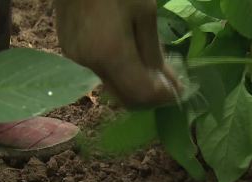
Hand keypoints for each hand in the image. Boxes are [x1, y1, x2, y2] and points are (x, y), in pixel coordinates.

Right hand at [54, 0, 178, 106]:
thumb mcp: (144, 12)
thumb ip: (154, 53)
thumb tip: (169, 84)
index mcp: (109, 54)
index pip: (141, 95)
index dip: (164, 97)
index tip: (181, 89)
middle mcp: (89, 65)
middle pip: (126, 98)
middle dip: (151, 95)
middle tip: (171, 81)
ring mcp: (75, 59)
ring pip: (113, 87)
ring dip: (136, 83)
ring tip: (155, 65)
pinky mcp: (69, 50)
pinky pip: (101, 72)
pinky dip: (121, 71)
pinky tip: (133, 53)